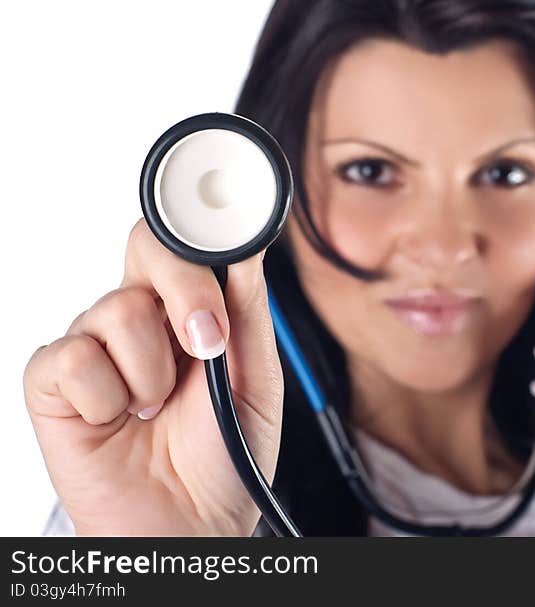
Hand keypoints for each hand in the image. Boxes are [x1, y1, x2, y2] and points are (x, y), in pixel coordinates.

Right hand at [23, 219, 283, 535]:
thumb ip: (248, 317)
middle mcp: (138, 319)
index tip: (231, 243)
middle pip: (143, 247)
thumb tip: (245, 253)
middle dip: (185, 291)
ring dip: (154, 371)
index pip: (182, 244)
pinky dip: (107, 397)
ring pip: (116, 310)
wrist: (193, 523)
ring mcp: (94, 347)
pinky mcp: (53, 384)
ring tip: (159, 408)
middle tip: (209, 343)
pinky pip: (75, 359)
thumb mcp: (257, 382)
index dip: (201, 236)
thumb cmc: (225, 454)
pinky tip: (119, 420)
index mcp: (187, 311)